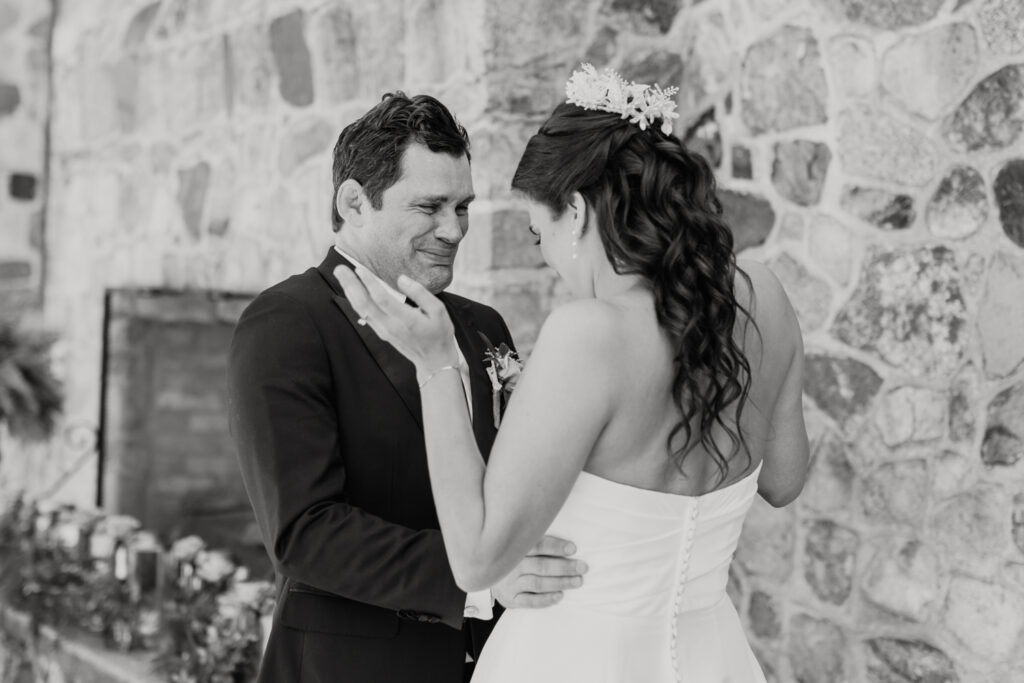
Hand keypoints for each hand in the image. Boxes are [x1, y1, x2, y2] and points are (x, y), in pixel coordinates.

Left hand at [334, 265, 456, 372]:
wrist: (434, 360)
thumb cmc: (439, 333)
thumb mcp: (439, 310)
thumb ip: (420, 293)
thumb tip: (401, 279)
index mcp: (406, 320)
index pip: (382, 299)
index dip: (370, 284)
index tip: (360, 269)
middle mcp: (391, 326)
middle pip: (365, 304)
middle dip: (351, 285)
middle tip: (340, 268)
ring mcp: (384, 331)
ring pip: (361, 310)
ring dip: (349, 291)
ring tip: (341, 275)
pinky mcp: (381, 332)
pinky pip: (364, 315)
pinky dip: (355, 301)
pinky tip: (350, 290)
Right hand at [490, 536, 587, 608]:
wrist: (489, 577)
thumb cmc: (515, 558)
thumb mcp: (521, 547)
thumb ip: (537, 541)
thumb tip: (563, 532)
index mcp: (516, 549)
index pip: (536, 546)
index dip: (555, 546)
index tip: (573, 549)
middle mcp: (511, 566)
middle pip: (540, 566)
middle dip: (564, 567)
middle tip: (582, 568)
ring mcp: (510, 583)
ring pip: (537, 583)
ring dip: (560, 582)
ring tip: (577, 581)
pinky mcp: (511, 599)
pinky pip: (530, 601)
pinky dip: (546, 599)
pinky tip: (560, 596)